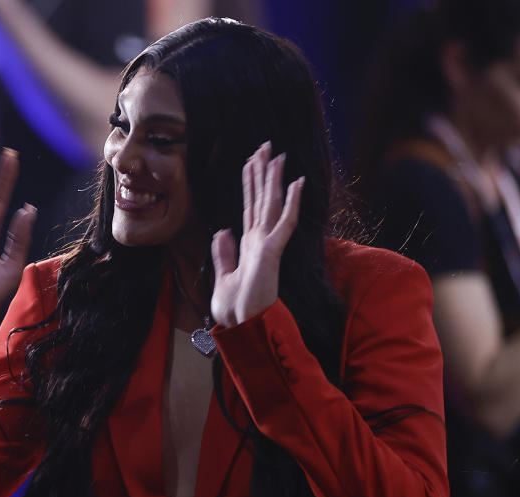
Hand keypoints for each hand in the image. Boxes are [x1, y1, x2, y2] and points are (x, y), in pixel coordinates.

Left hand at [210, 141, 304, 326]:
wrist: (242, 327)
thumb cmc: (236, 309)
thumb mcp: (223, 277)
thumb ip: (224, 254)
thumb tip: (223, 231)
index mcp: (249, 245)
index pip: (249, 207)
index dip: (250, 183)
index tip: (251, 161)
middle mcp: (260, 241)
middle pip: (261, 199)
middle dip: (262, 172)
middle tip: (265, 145)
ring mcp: (267, 245)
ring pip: (271, 204)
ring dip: (274, 179)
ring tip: (277, 155)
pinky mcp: (272, 252)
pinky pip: (284, 222)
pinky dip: (291, 202)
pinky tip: (296, 183)